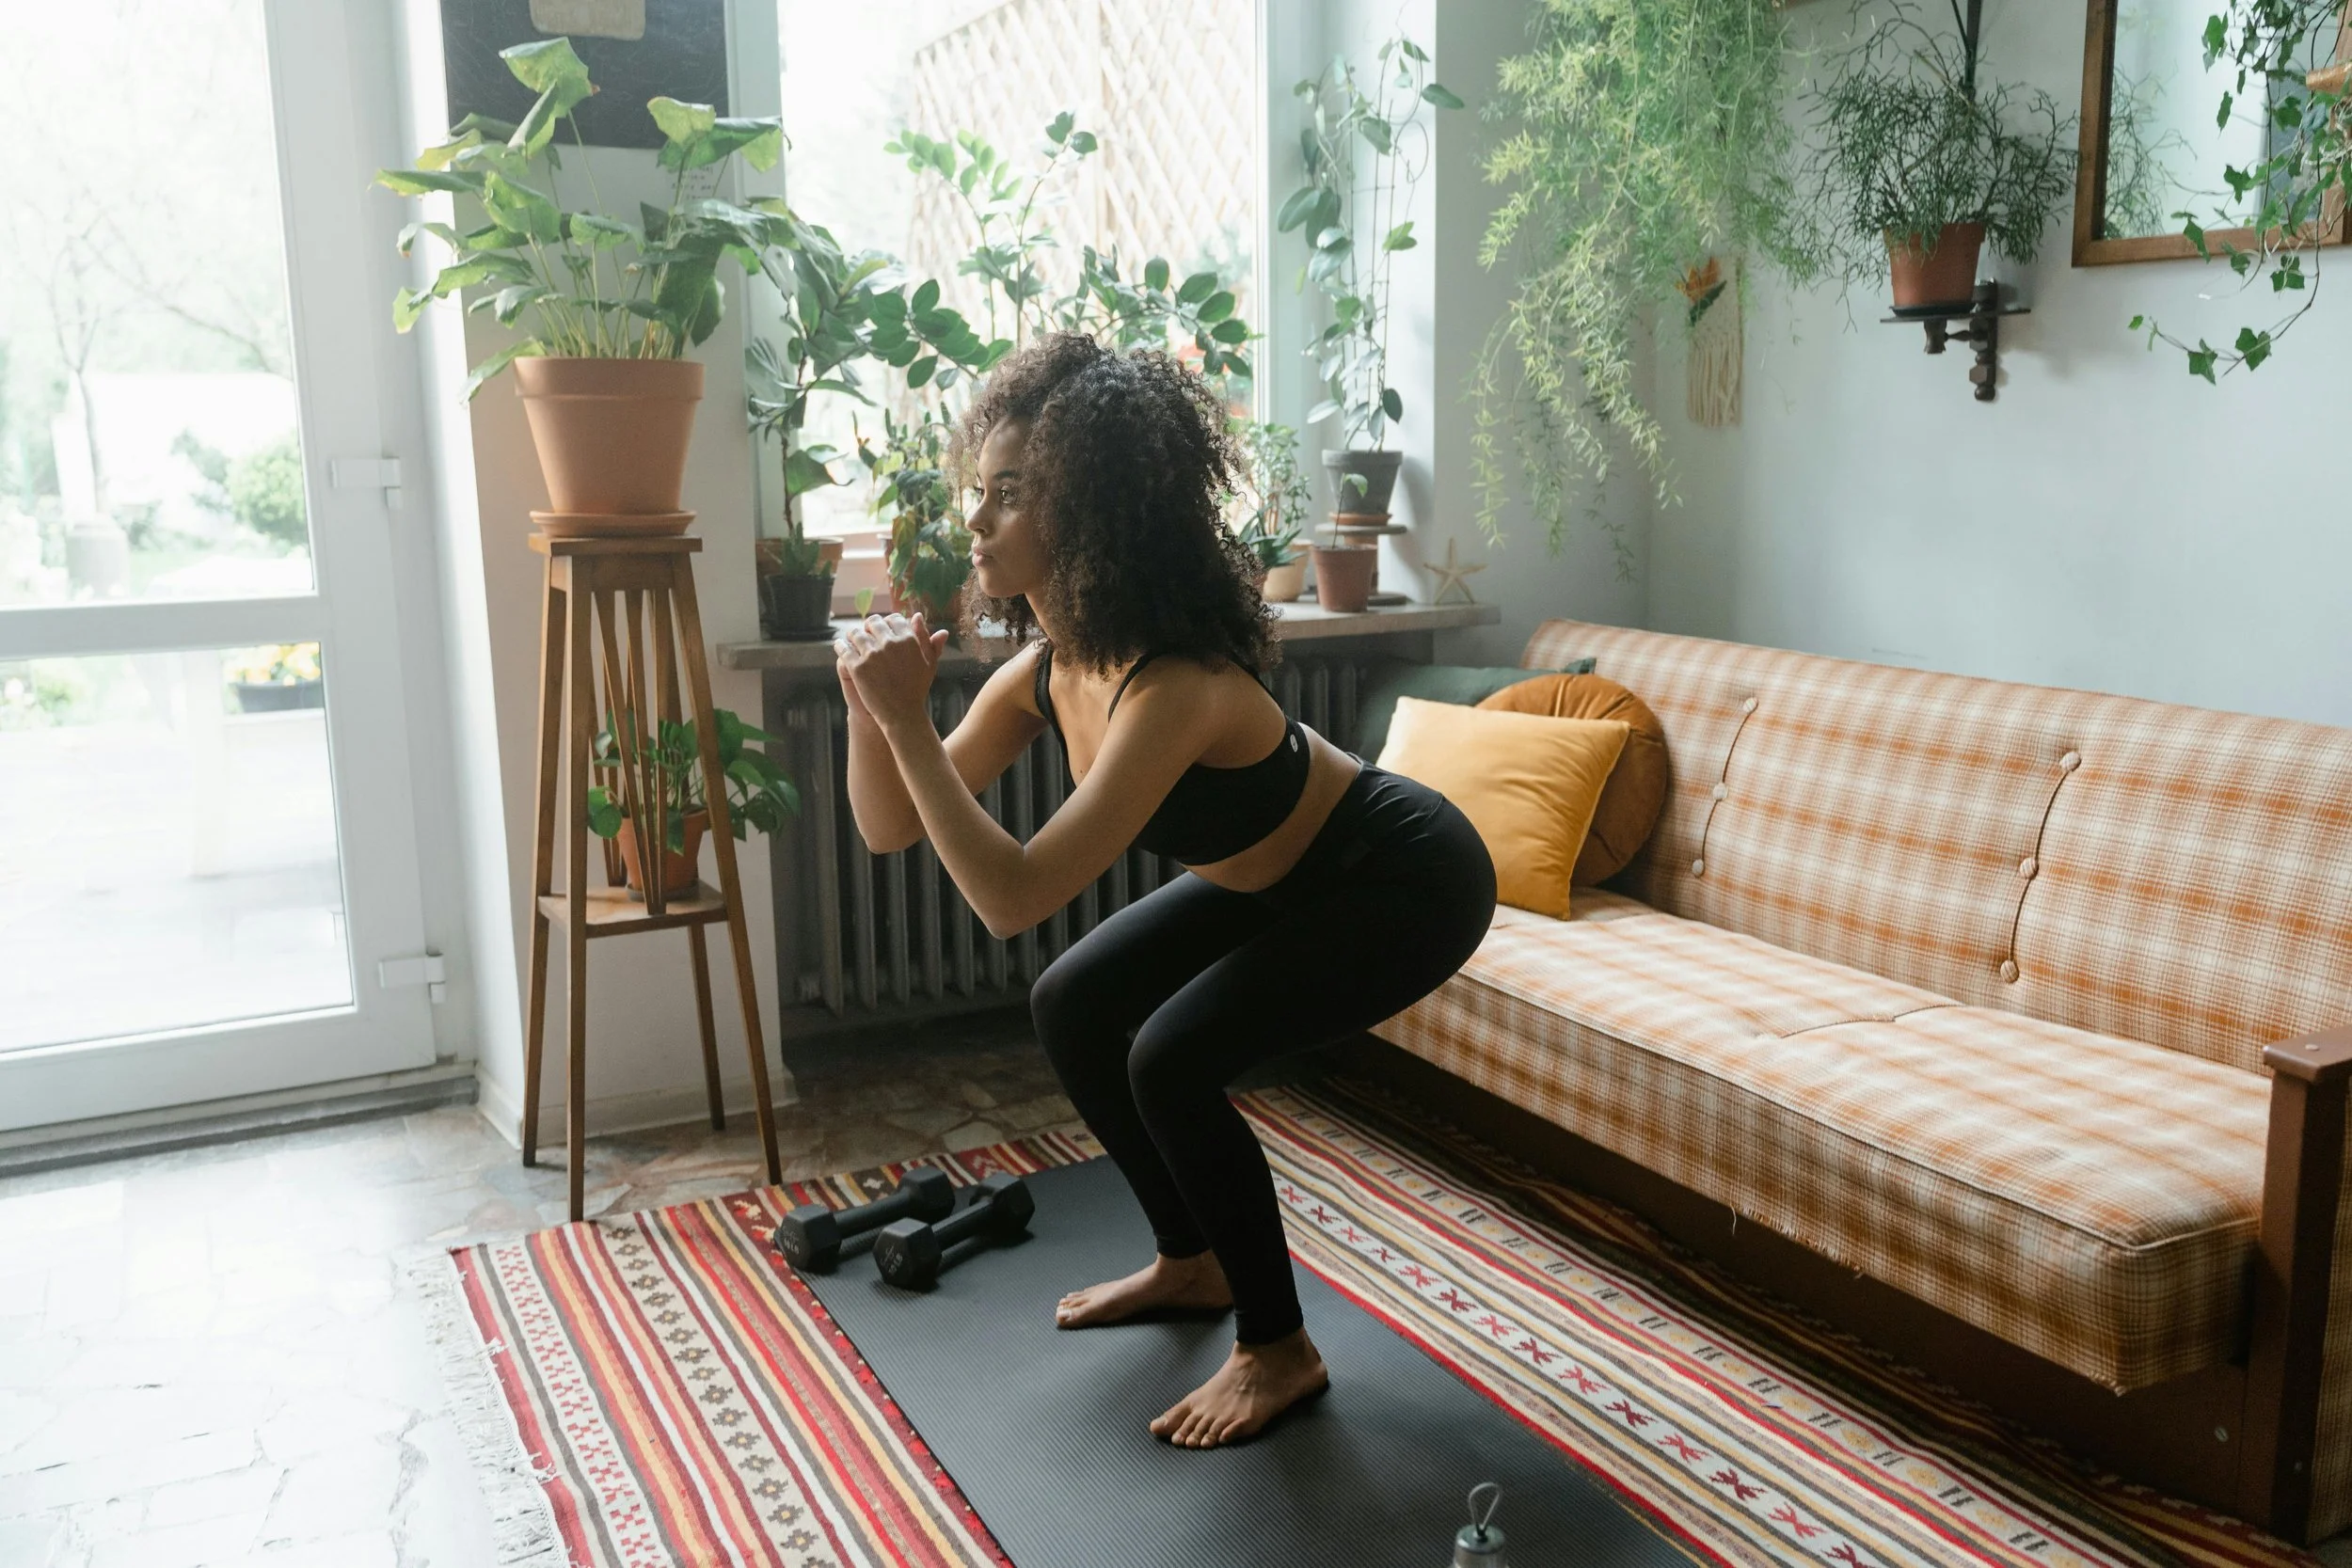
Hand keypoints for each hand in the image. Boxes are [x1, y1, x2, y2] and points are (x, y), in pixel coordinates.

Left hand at [834, 611, 947, 733]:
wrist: (902, 714)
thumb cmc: (917, 689)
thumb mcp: (928, 663)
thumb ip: (926, 639)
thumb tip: (918, 615)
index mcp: (908, 639)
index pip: (893, 619)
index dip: (888, 622)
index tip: (883, 629)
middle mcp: (889, 643)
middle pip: (874, 623)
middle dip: (869, 626)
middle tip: (866, 633)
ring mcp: (872, 655)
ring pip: (856, 633)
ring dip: (853, 634)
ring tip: (851, 639)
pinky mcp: (857, 667)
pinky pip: (844, 649)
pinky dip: (841, 646)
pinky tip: (840, 647)